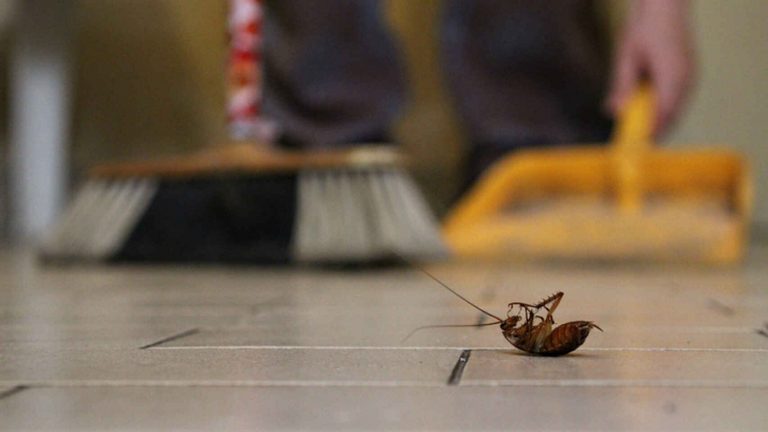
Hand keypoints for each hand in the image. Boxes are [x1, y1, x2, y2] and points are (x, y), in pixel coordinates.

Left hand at [607, 0, 694, 136]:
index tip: (636, 147)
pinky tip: (647, 112)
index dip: (651, 132)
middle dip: (654, 131)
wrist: (665, 5)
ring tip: (639, 133)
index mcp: (672, 76)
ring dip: (658, 121)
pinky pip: (676, 99)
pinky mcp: (687, 73)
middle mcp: (685, 79)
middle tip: (634, 145)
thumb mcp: (626, 57)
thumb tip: (614, 111)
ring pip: (675, 109)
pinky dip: (662, 109)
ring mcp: (689, 76)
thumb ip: (622, 86)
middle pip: (672, 115)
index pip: (664, 113)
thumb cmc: (644, 27)